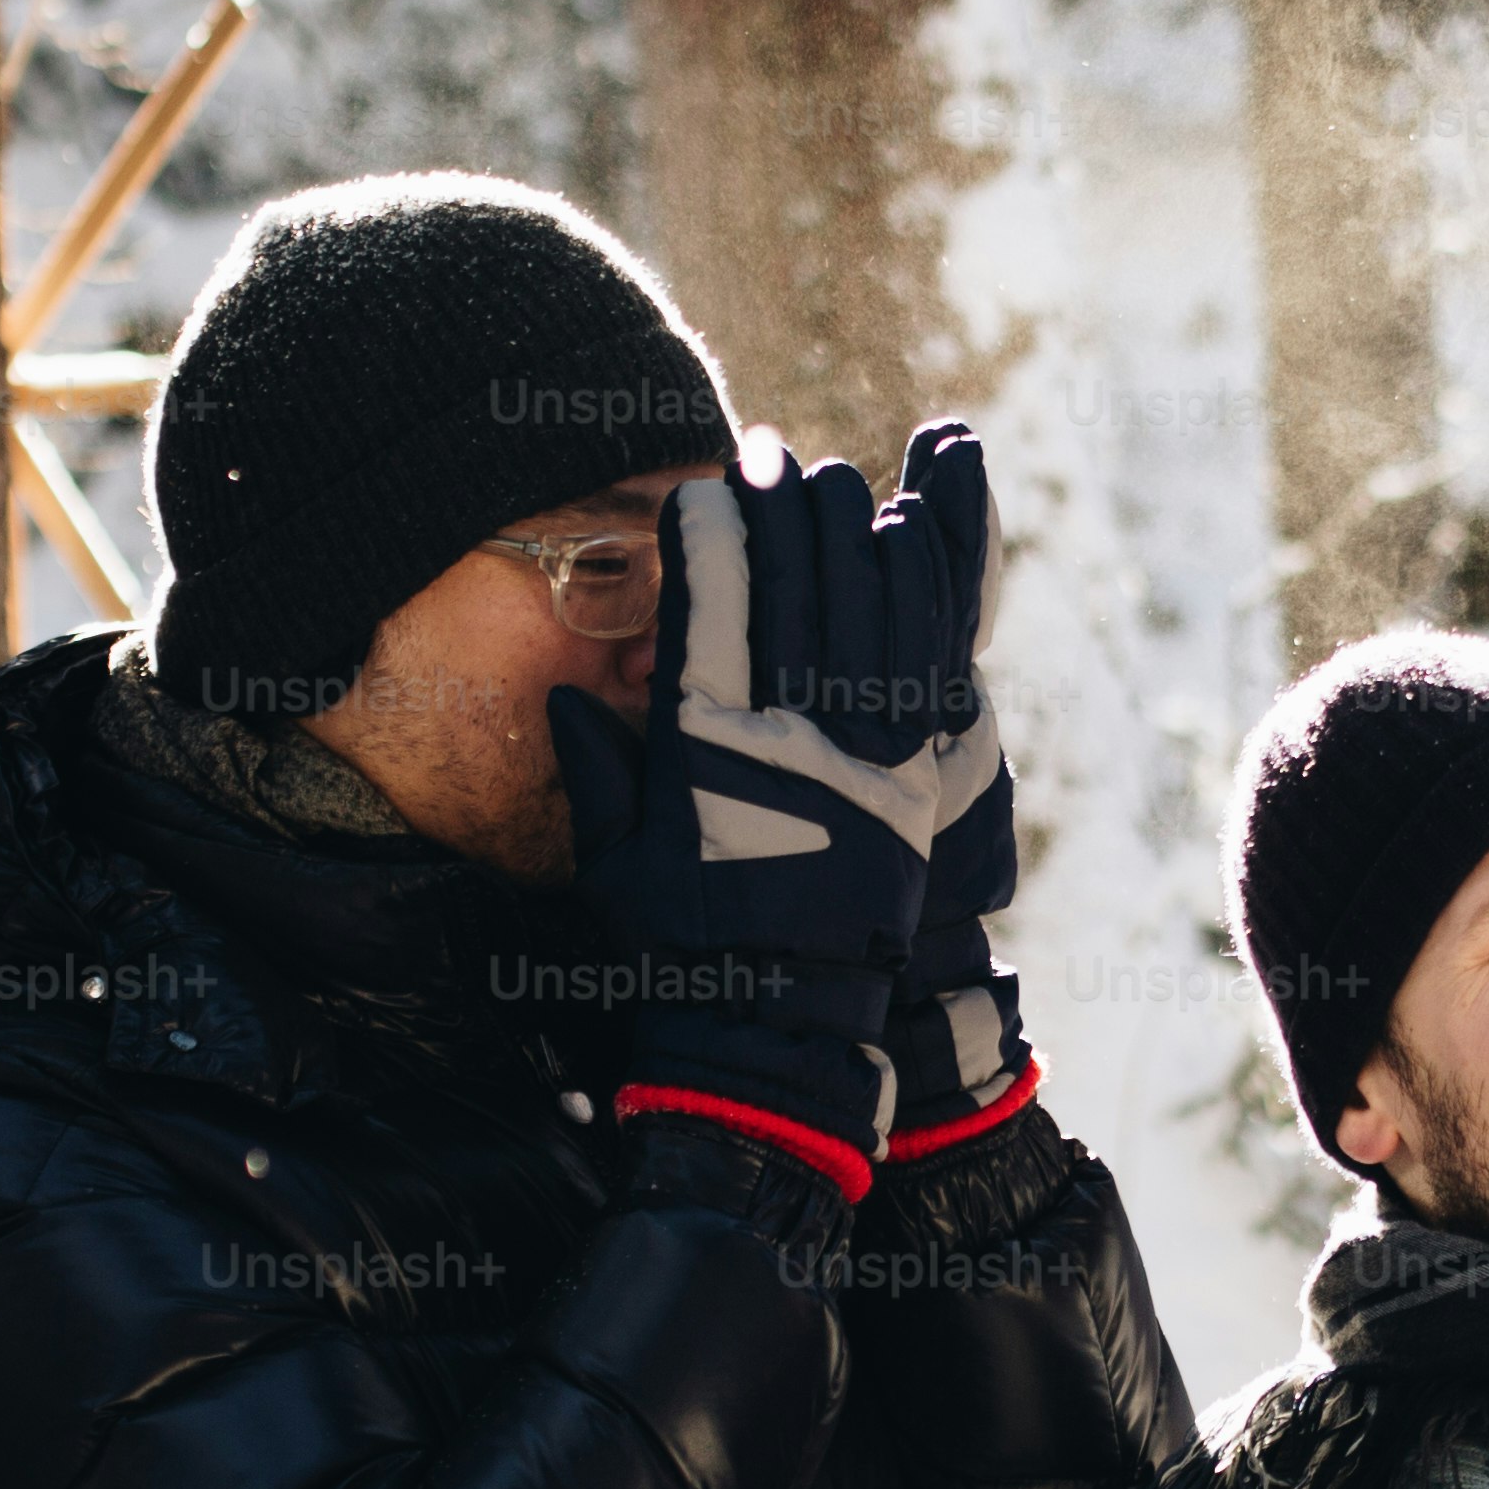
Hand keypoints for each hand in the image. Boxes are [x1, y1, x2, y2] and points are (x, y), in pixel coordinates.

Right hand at [549, 442, 1000, 1173]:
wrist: (781, 1026)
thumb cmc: (682, 946)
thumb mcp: (613, 863)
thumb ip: (596, 772)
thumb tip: (565, 700)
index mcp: (704, 749)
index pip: (707, 606)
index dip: (712, 535)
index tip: (706, 488)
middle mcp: (786, 737)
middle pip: (795, 584)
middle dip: (784, 509)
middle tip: (773, 462)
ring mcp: (859, 752)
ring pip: (865, 603)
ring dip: (848, 531)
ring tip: (831, 486)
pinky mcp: (911, 773)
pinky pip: (922, 654)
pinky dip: (914, 586)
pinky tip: (901, 541)